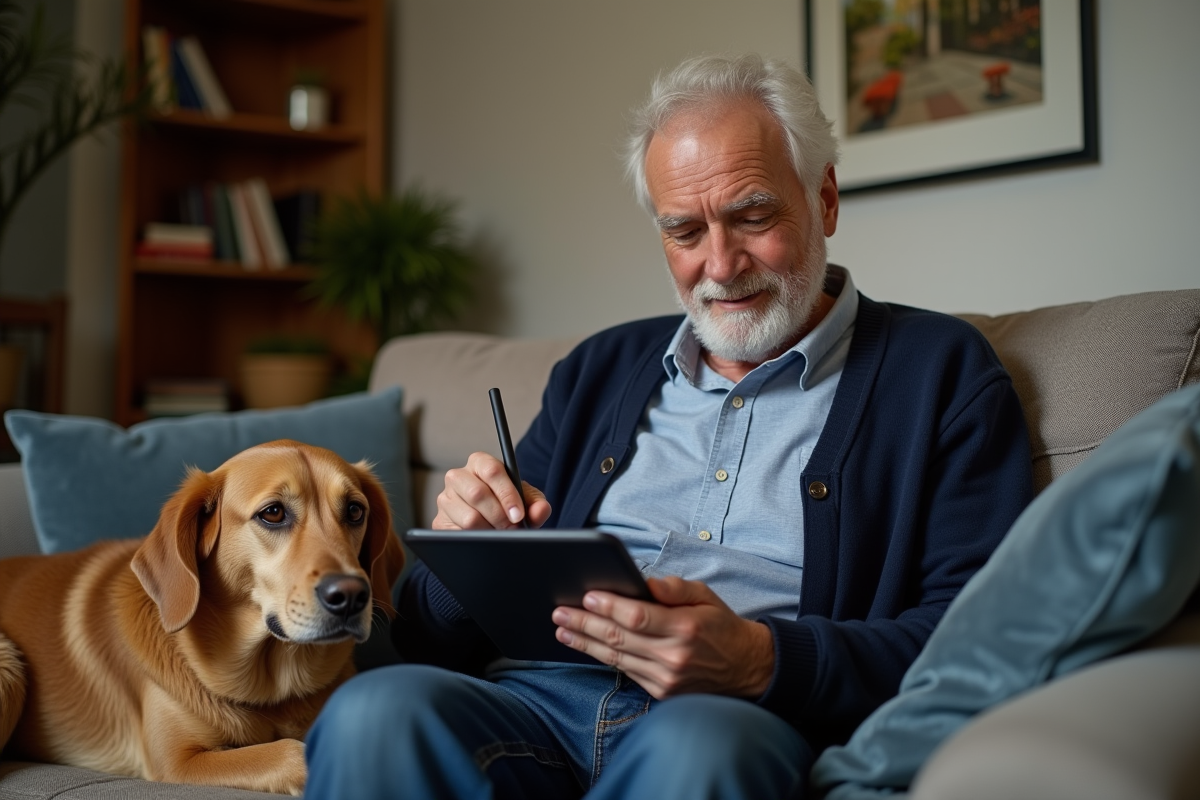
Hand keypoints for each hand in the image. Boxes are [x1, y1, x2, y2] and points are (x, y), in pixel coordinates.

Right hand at [432, 451, 551, 529]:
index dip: (507, 494)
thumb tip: (542, 510)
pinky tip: (485, 539)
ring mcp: (445, 499)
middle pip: (478, 494)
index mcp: (480, 462)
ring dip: (489, 530)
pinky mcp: (439, 522)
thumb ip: (536, 503)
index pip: (492, 471)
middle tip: (513, 529)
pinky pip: (458, 535)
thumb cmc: (508, 504)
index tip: (518, 514)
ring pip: (468, 518)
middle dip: (500, 516)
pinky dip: (476, 540)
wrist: (490, 522)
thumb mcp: (525, 501)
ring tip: (500, 533)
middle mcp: (457, 476)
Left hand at [551, 575, 774, 698]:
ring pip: (616, 657)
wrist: (746, 669)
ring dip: (585, 642)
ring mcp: (666, 678)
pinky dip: (602, 657)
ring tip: (562, 629)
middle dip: (585, 623)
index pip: (638, 616)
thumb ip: (675, 588)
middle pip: (619, 638)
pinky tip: (586, 645)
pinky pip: (625, 671)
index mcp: (686, 627)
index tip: (587, 596)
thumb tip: (645, 582)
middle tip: (559, 612)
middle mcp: (674, 655)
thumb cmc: (721, 626)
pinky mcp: (661, 692)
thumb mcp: (706, 596)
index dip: (609, 606)